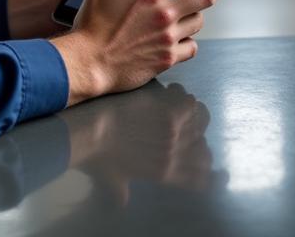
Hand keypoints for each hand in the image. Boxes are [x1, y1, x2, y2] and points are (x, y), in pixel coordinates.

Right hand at [51, 0, 227, 104]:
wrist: (89, 62)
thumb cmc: (92, 27)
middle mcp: (164, 14)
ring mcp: (169, 38)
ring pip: (199, 22)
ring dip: (196, 14)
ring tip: (187, 12)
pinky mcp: (168, 58)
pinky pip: (192, 47)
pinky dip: (189, 41)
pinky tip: (180, 38)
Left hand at [68, 82, 217, 205]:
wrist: (90, 135)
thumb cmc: (96, 159)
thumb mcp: (112, 182)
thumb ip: (120, 193)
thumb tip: (120, 204)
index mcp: (165, 174)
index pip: (202, 177)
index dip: (204, 166)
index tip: (200, 156)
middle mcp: (175, 157)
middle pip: (204, 149)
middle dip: (198, 136)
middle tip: (186, 124)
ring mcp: (174, 135)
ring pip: (202, 121)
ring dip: (192, 112)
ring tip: (178, 104)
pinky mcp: (167, 114)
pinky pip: (189, 103)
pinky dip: (182, 95)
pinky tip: (170, 91)